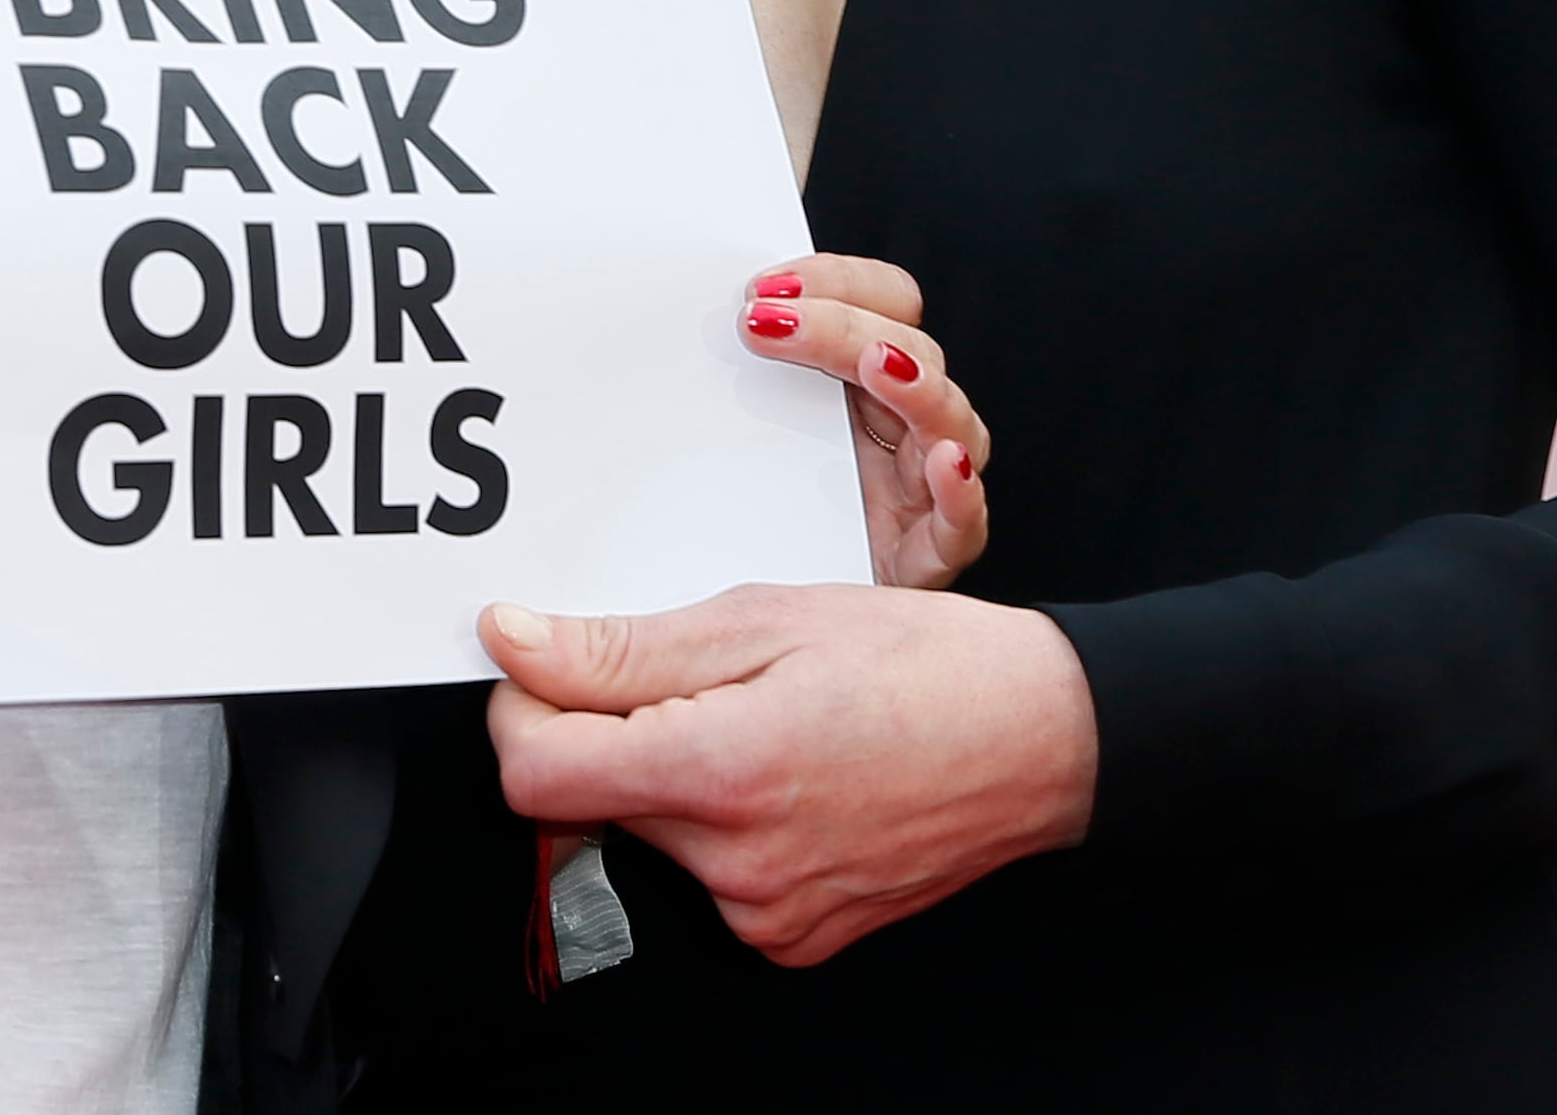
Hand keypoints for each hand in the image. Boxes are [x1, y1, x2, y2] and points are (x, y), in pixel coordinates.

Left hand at [483, 584, 1095, 966]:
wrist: (1041, 739)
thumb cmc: (922, 666)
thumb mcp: (763, 618)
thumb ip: (622, 647)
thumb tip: (514, 644)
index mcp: (722, 772)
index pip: (533, 775)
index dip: (521, 711)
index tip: (545, 665)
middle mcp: (737, 865)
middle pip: (590, 800)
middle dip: (608, 732)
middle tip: (694, 676)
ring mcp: (767, 914)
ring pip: (649, 832)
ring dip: (669, 774)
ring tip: (758, 719)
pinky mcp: (792, 937)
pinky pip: (708, 873)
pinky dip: (720, 820)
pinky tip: (786, 773)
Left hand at [738, 254, 986, 588]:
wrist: (774, 619)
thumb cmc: (759, 511)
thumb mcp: (743, 428)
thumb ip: (739, 373)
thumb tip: (706, 320)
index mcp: (862, 380)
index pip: (885, 299)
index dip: (837, 280)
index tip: (763, 288)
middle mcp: (901, 424)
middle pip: (913, 349)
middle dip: (844, 325)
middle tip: (768, 323)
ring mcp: (920, 488)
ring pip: (949, 423)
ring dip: (916, 385)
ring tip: (877, 363)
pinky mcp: (925, 555)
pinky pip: (962, 523)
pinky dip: (960, 490)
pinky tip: (942, 464)